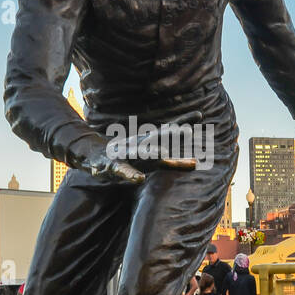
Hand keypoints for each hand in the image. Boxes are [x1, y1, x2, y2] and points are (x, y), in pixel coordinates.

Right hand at [80, 110, 204, 183]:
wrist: (94, 155)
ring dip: (150, 153)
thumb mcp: (154, 162)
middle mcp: (140, 145)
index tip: (200, 115)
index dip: (184, 123)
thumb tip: (197, 164)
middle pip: (157, 138)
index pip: (170, 131)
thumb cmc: (129, 157)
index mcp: (151, 142)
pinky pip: (123, 171)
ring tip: (161, 154)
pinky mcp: (113, 166)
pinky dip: (131, 175)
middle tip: (187, 131)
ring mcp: (126, 154)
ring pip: (139, 152)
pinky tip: (140, 179)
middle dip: (172, 134)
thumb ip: (175, 163)